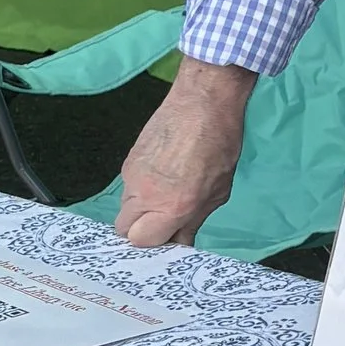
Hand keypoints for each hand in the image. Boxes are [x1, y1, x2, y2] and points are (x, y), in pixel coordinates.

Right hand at [115, 61, 254, 246]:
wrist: (203, 101)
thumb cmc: (220, 145)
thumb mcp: (217, 192)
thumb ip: (193, 222)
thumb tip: (180, 244)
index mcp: (172, 206)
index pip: (142, 242)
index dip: (156, 244)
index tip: (170, 238)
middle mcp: (145, 194)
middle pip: (124, 230)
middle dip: (141, 231)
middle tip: (163, 223)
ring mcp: (132, 176)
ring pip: (125, 208)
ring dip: (141, 210)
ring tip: (166, 195)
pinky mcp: (128, 160)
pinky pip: (128, 187)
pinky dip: (141, 189)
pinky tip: (162, 176)